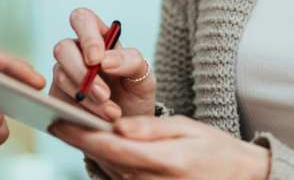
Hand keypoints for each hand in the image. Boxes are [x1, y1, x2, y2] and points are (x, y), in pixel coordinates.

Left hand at [49, 116, 270, 179]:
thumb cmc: (215, 148)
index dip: (80, 135)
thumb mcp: (186, 129)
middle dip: (78, 140)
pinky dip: (107, 159)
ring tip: (68, 126)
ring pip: (109, 168)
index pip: (110, 147)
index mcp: (164, 161)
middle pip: (104, 159)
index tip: (57, 120)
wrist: (240, 178)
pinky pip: (120, 176)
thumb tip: (116, 126)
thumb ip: (149, 129)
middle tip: (53, 119)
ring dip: (89, 149)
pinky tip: (96, 142)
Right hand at [50, 8, 155, 121]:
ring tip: (112, 113)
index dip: (86, 37)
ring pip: (61, 76)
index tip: (97, 60)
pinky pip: (58, 99)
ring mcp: (64, 74)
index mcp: (98, 37)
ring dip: (87, 97)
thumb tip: (105, 60)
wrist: (129, 128)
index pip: (82, 19)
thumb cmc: (135, 95)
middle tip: (104, 94)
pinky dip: (79, 110)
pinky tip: (96, 120)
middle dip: (82, 73)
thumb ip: (132, 62)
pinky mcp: (57, 97)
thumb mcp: (144, 78)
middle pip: (63, 48)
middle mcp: (76, 52)